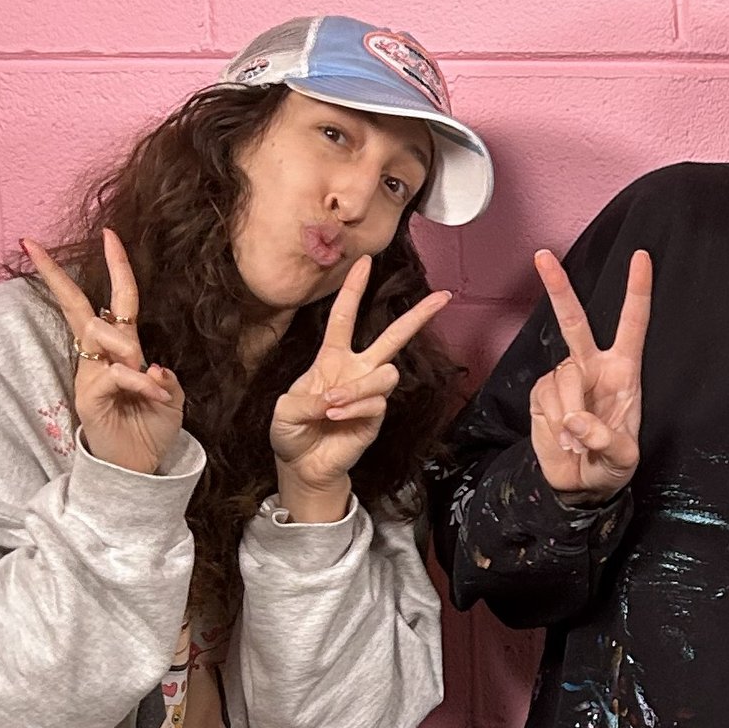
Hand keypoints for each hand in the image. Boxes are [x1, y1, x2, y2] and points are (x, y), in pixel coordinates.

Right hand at [24, 231, 185, 475]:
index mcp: (123, 349)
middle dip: (56, 274)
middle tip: (34, 245)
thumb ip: (164, 378)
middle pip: (80, 306)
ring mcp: (91, 373)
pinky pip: (115, 373)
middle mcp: (102, 356)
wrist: (140, 466)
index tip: (108, 233)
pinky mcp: (88, 394)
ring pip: (102, 335)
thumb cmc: (152, 428)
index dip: (115, 268)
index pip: (116, 301)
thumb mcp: (171, 398)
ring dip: (129, 350)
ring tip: (149, 380)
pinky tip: (154, 395)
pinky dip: (139, 381)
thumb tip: (151, 365)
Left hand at [269, 257, 453, 515]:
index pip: (345, 316)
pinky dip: (354, 408)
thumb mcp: (284, 410)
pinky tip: (338, 418)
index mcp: (331, 358)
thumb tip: (334, 397)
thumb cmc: (292, 433)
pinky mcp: (377, 416)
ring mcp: (369, 393)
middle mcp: (356, 370)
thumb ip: (305, 399)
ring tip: (333, 405)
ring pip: (386, 373)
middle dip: (419, 316)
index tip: (365, 261)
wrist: (303, 466)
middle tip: (444, 296)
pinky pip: (377, 402)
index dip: (355, 289)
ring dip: (358, 388)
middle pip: (393, 337)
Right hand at [529, 247, 651, 496]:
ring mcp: (564, 379)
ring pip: (564, 377)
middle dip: (559, 288)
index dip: (637, 291)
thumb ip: (605, 439)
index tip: (641, 257)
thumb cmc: (611, 465)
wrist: (581, 486)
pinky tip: (564, 438)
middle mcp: (593, 366)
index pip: (632, 324)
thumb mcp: (623, 458)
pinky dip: (556, 423)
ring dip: (571, 413)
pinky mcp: (541, 394)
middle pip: (575, 321)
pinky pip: (546, 399)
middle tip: (543, 257)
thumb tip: (576, 420)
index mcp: (624, 371)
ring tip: (578, 441)